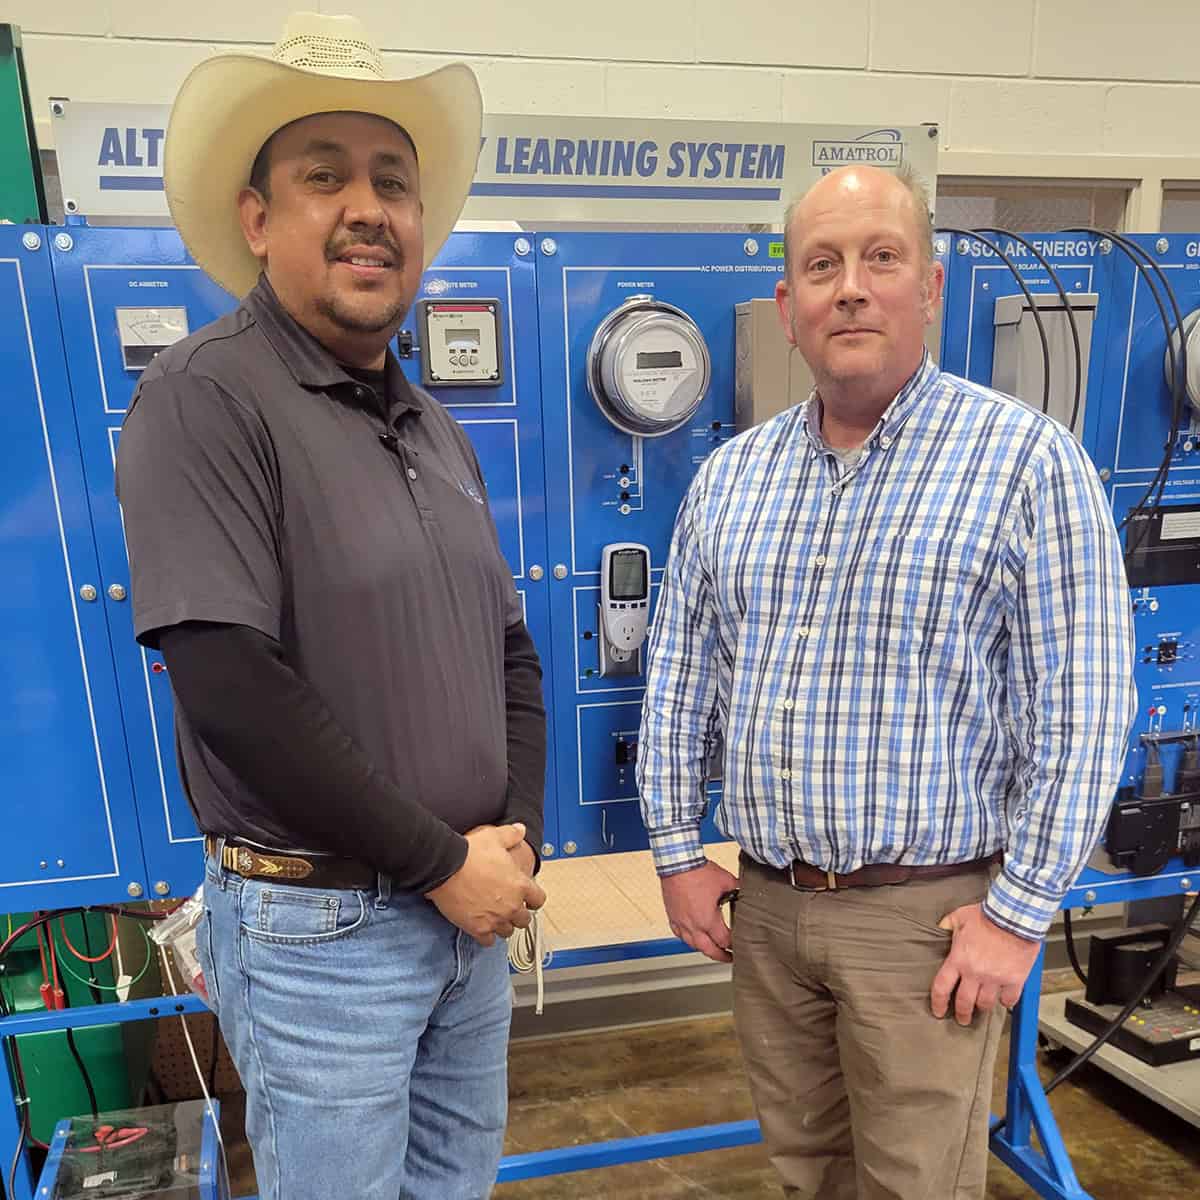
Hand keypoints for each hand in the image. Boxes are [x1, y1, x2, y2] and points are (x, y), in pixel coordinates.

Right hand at [426, 823, 546, 946]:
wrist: (446, 867)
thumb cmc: (470, 853)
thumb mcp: (495, 836)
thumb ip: (511, 834)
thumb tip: (520, 830)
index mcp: (520, 885)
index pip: (539, 900)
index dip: (534, 899)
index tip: (529, 898)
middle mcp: (511, 906)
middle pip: (524, 920)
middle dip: (518, 914)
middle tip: (509, 908)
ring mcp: (495, 919)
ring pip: (507, 931)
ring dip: (503, 925)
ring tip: (496, 918)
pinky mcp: (478, 929)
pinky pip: (488, 941)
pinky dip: (486, 936)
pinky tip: (482, 928)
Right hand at [660, 859, 738, 963]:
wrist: (678, 863)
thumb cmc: (698, 872)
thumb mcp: (727, 881)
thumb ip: (738, 890)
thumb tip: (747, 893)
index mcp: (708, 920)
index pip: (725, 941)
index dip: (734, 945)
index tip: (739, 946)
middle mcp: (694, 925)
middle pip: (709, 950)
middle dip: (721, 956)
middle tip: (728, 957)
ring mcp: (681, 922)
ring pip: (693, 945)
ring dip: (705, 949)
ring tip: (712, 949)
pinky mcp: (673, 916)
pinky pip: (680, 935)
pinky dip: (688, 939)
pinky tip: (692, 937)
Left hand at [930, 902, 1040, 1024]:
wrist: (1014, 917)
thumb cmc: (987, 916)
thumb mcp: (959, 916)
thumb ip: (948, 924)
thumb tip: (940, 927)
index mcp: (958, 959)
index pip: (942, 987)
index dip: (938, 1002)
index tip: (938, 1011)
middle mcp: (975, 973)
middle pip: (964, 1002)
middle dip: (962, 1014)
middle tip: (962, 1019)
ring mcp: (995, 979)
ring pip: (986, 1003)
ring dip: (983, 1007)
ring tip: (982, 1007)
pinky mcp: (1014, 980)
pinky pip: (1009, 999)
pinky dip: (1006, 1002)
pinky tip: (1004, 1000)